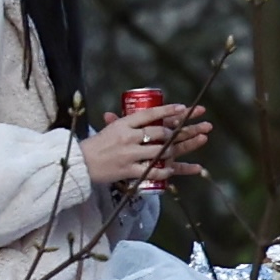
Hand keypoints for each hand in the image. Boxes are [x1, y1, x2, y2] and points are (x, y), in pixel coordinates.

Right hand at [84, 101, 207, 190]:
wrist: (79, 163)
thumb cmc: (97, 145)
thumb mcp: (110, 129)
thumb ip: (126, 121)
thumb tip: (142, 112)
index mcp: (124, 124)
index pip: (149, 114)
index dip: (168, 111)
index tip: (184, 108)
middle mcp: (128, 137)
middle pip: (161, 133)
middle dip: (183, 131)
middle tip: (200, 128)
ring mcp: (129, 154)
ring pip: (161, 151)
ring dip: (178, 150)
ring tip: (195, 143)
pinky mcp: (129, 170)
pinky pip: (152, 171)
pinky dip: (165, 171)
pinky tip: (173, 169)